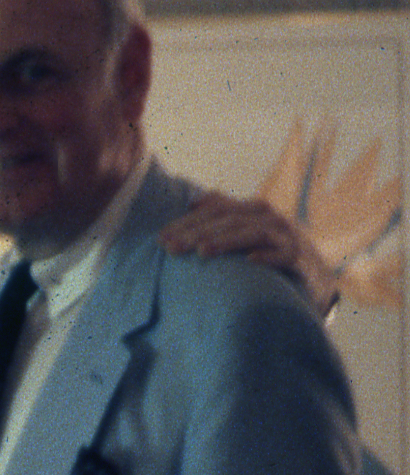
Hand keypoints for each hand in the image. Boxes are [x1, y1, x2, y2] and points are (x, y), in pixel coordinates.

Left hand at [160, 191, 337, 313]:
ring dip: (227, 241)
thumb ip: (224, 213)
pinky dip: (267, 256)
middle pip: (228, 221)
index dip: (186, 223)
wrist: (314, 272)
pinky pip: (284, 255)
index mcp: (250, 209)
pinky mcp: (299, 257)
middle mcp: (268, 218)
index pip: (213, 212)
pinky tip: (250, 261)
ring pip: (253, 233)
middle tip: (172, 248)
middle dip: (197, 233)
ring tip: (203, 251)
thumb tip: (194, 203)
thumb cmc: (270, 248)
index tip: (160, 238)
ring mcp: (285, 236)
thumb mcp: (247, 228)